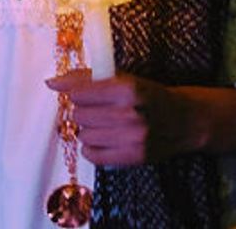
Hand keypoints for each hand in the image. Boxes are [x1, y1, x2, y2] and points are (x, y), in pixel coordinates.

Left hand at [47, 70, 201, 165]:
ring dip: (88, 129)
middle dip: (83, 111)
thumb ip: (85, 78)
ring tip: (104, 125)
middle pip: (79, 114)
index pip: (78, 93)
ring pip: (83, 134)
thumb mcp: (122, 78)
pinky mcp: (133, 157)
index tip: (87, 95)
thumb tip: (51, 83)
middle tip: (98, 110)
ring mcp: (132, 138)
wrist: (184, 121)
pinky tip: (102, 140)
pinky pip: (93, 155)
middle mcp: (130, 114)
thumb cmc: (148, 96)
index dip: (78, 93)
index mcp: (127, 88)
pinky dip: (91, 148)